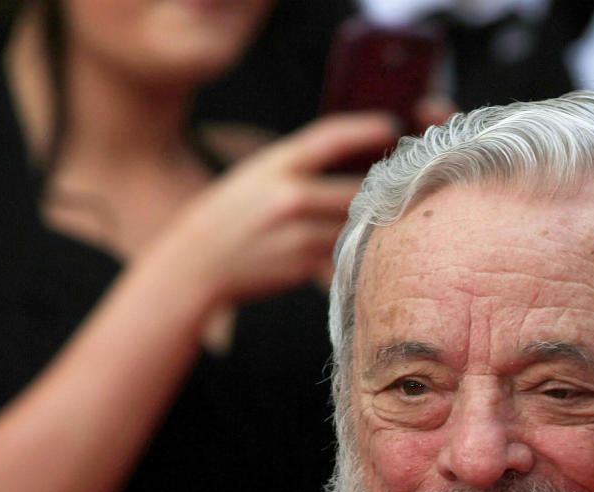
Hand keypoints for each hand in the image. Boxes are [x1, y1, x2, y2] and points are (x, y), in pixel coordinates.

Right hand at [156, 111, 398, 311]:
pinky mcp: (303, 265)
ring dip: (369, 223)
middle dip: (380, 189)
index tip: (390, 125)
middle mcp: (288, 196)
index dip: (364, 129)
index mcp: (274, 165)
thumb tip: (351, 165)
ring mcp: (297, 233)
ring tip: (381, 220)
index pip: (329, 137)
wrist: (194, 264)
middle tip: (399, 184)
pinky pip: (343, 255)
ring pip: (355, 224)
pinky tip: (356, 251)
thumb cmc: (228, 218)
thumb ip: (295, 170)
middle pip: (356, 188)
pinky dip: (352, 252)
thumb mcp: (254, 177)